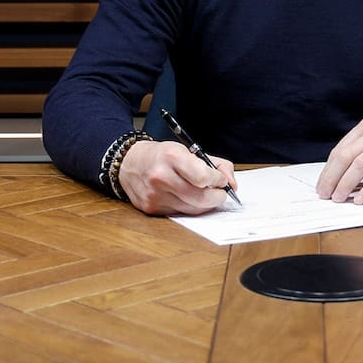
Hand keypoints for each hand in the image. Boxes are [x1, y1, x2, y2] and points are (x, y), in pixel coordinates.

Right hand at [117, 140, 236, 215]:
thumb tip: (232, 184)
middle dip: (217, 197)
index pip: (202, 177)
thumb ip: (215, 164)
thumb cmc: (163, 155)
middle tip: (221, 193)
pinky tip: (188, 198)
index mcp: (171, 156)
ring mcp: (155, 195)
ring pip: (192, 209)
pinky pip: (179, 214)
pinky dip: (189, 208)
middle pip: (200, 198)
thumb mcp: (188, 149)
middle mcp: (161, 176)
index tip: (221, 180)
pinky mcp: (151, 209)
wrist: (130, 162)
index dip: (217, 181)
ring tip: (206, 194)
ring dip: (205, 204)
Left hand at [317, 118, 362, 204]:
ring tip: (339, 198)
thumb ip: (361, 153)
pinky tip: (361, 199)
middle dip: (332, 177)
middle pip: (347, 156)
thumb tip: (338, 177)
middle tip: (325, 194)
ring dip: (346, 184)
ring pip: (361, 164)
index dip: (328, 170)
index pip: (340, 150)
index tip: (322, 185)